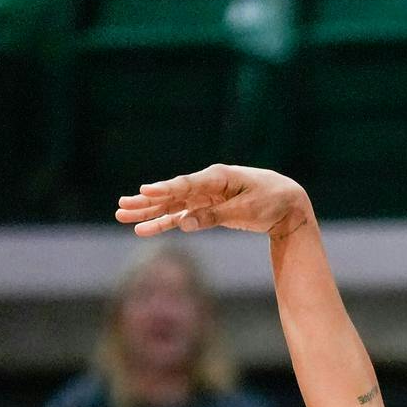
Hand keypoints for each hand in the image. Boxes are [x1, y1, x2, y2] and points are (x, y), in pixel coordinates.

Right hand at [116, 164, 310, 241]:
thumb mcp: (245, 211)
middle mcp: (207, 184)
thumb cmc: (270, 201)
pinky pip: (182, 217)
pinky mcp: (207, 209)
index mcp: (218, 177)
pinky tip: (147, 229)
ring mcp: (205, 197)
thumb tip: (183, 223)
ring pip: (172, 206)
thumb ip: (214, 217)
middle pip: (171, 194)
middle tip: (121, 208)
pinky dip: (166, 223)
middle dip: (146, 203)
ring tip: (125, 218)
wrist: (286, 203)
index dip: (164, 190)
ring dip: (149, 213)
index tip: (144, 192)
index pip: (185, 185)